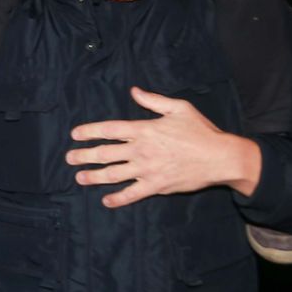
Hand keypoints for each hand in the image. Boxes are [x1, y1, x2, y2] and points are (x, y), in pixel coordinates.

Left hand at [66, 86, 260, 206]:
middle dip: (85, 156)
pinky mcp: (157, 186)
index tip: (75, 135)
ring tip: (79, 178)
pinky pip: (133, 194)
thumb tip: (133, 91)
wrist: (221, 158)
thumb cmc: (201, 131)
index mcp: (145, 129)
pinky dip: (118, 199)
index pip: (109, 129)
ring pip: (114, 174)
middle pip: (106, 153)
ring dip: (94, 177)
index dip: (90, 131)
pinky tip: (106, 201)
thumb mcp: (179, 108)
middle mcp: (142, 150)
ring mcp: (148, 170)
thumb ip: (153, 100)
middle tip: (69, 158)